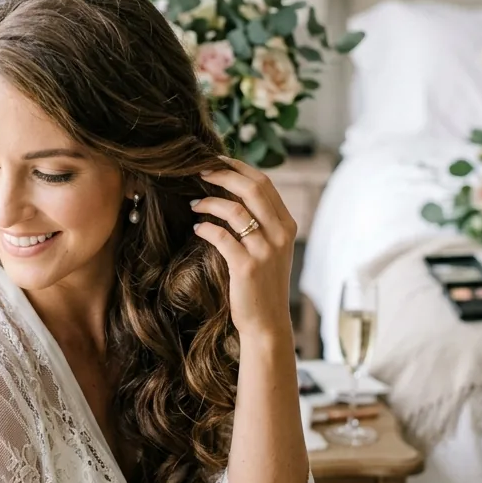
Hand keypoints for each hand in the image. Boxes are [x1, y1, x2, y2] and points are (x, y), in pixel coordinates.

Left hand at [190, 157, 296, 337]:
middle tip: (199, 172)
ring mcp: (265, 250)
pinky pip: (221, 235)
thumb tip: (232, 191)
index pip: (264, 183)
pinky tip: (197, 228)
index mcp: (287, 225)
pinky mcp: (247, 266)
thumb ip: (261, 222)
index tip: (217, 160)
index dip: (238, 167)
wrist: (267, 322)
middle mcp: (280, 234)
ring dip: (209, 202)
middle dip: (222, 174)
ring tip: (194, 204)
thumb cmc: (263, 284)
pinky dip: (205, 228)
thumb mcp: (271, 249)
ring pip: (234, 210)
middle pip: (252, 188)